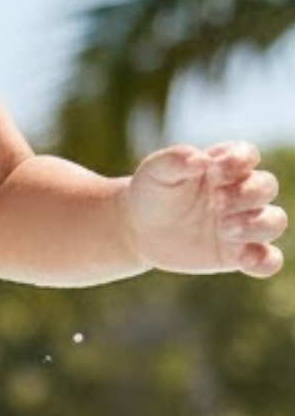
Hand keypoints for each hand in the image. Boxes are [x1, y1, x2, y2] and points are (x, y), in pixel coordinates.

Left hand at [126, 142, 285, 278]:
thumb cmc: (153, 193)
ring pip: (274, 221)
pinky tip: (246, 260)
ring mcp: (243, 223)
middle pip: (266, 186)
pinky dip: (266, 261)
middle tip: (217, 204)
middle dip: (246, 194)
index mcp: (224, 165)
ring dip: (256, 224)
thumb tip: (200, 159)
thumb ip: (175, 159)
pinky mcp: (238, 254)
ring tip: (224, 229)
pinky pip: (269, 259)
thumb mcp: (155, 171)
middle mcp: (240, 192)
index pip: (247, 155)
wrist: (140, 229)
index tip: (213, 172)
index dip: (238, 161)